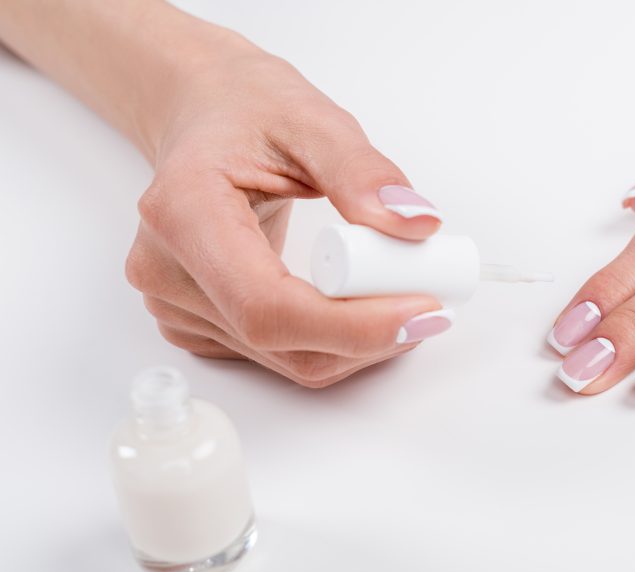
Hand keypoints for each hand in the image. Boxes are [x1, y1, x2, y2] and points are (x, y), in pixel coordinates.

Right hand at [124, 29, 448, 386]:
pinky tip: (361, 304)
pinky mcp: (199, 326)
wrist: (204, 115)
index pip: (268, 307)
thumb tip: (415, 224)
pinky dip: (337, 342)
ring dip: (362, 343)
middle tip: (431, 299)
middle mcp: (167, 273)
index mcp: (184, 214)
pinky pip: (283, 358)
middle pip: (284, 344)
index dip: (352, 325)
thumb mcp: (313, 119)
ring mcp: (177, 307)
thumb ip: (364, 172)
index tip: (422, 310)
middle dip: (372, 335)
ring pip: (291, 362)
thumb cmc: (246, 111)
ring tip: (401, 292)